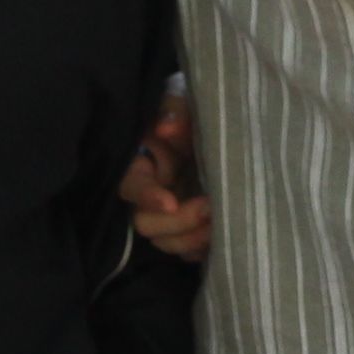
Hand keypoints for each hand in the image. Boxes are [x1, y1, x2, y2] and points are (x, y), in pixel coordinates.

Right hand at [118, 92, 210, 261]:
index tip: (170, 201)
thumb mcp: (182, 104)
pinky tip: (222, 240)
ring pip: (165, 241)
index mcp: (138, 165)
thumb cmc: (190, 113)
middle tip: (208, 208)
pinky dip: (201, 249)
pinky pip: (186, 249)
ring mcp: (164, 214)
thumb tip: (166, 128)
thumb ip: (175, 113)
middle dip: (177, 222)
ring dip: (191, 239)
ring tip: (220, 225)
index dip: (147, 196)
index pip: (131, 186)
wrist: (215, 128)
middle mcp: (147, 194)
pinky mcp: (185, 226)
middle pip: (145, 223)